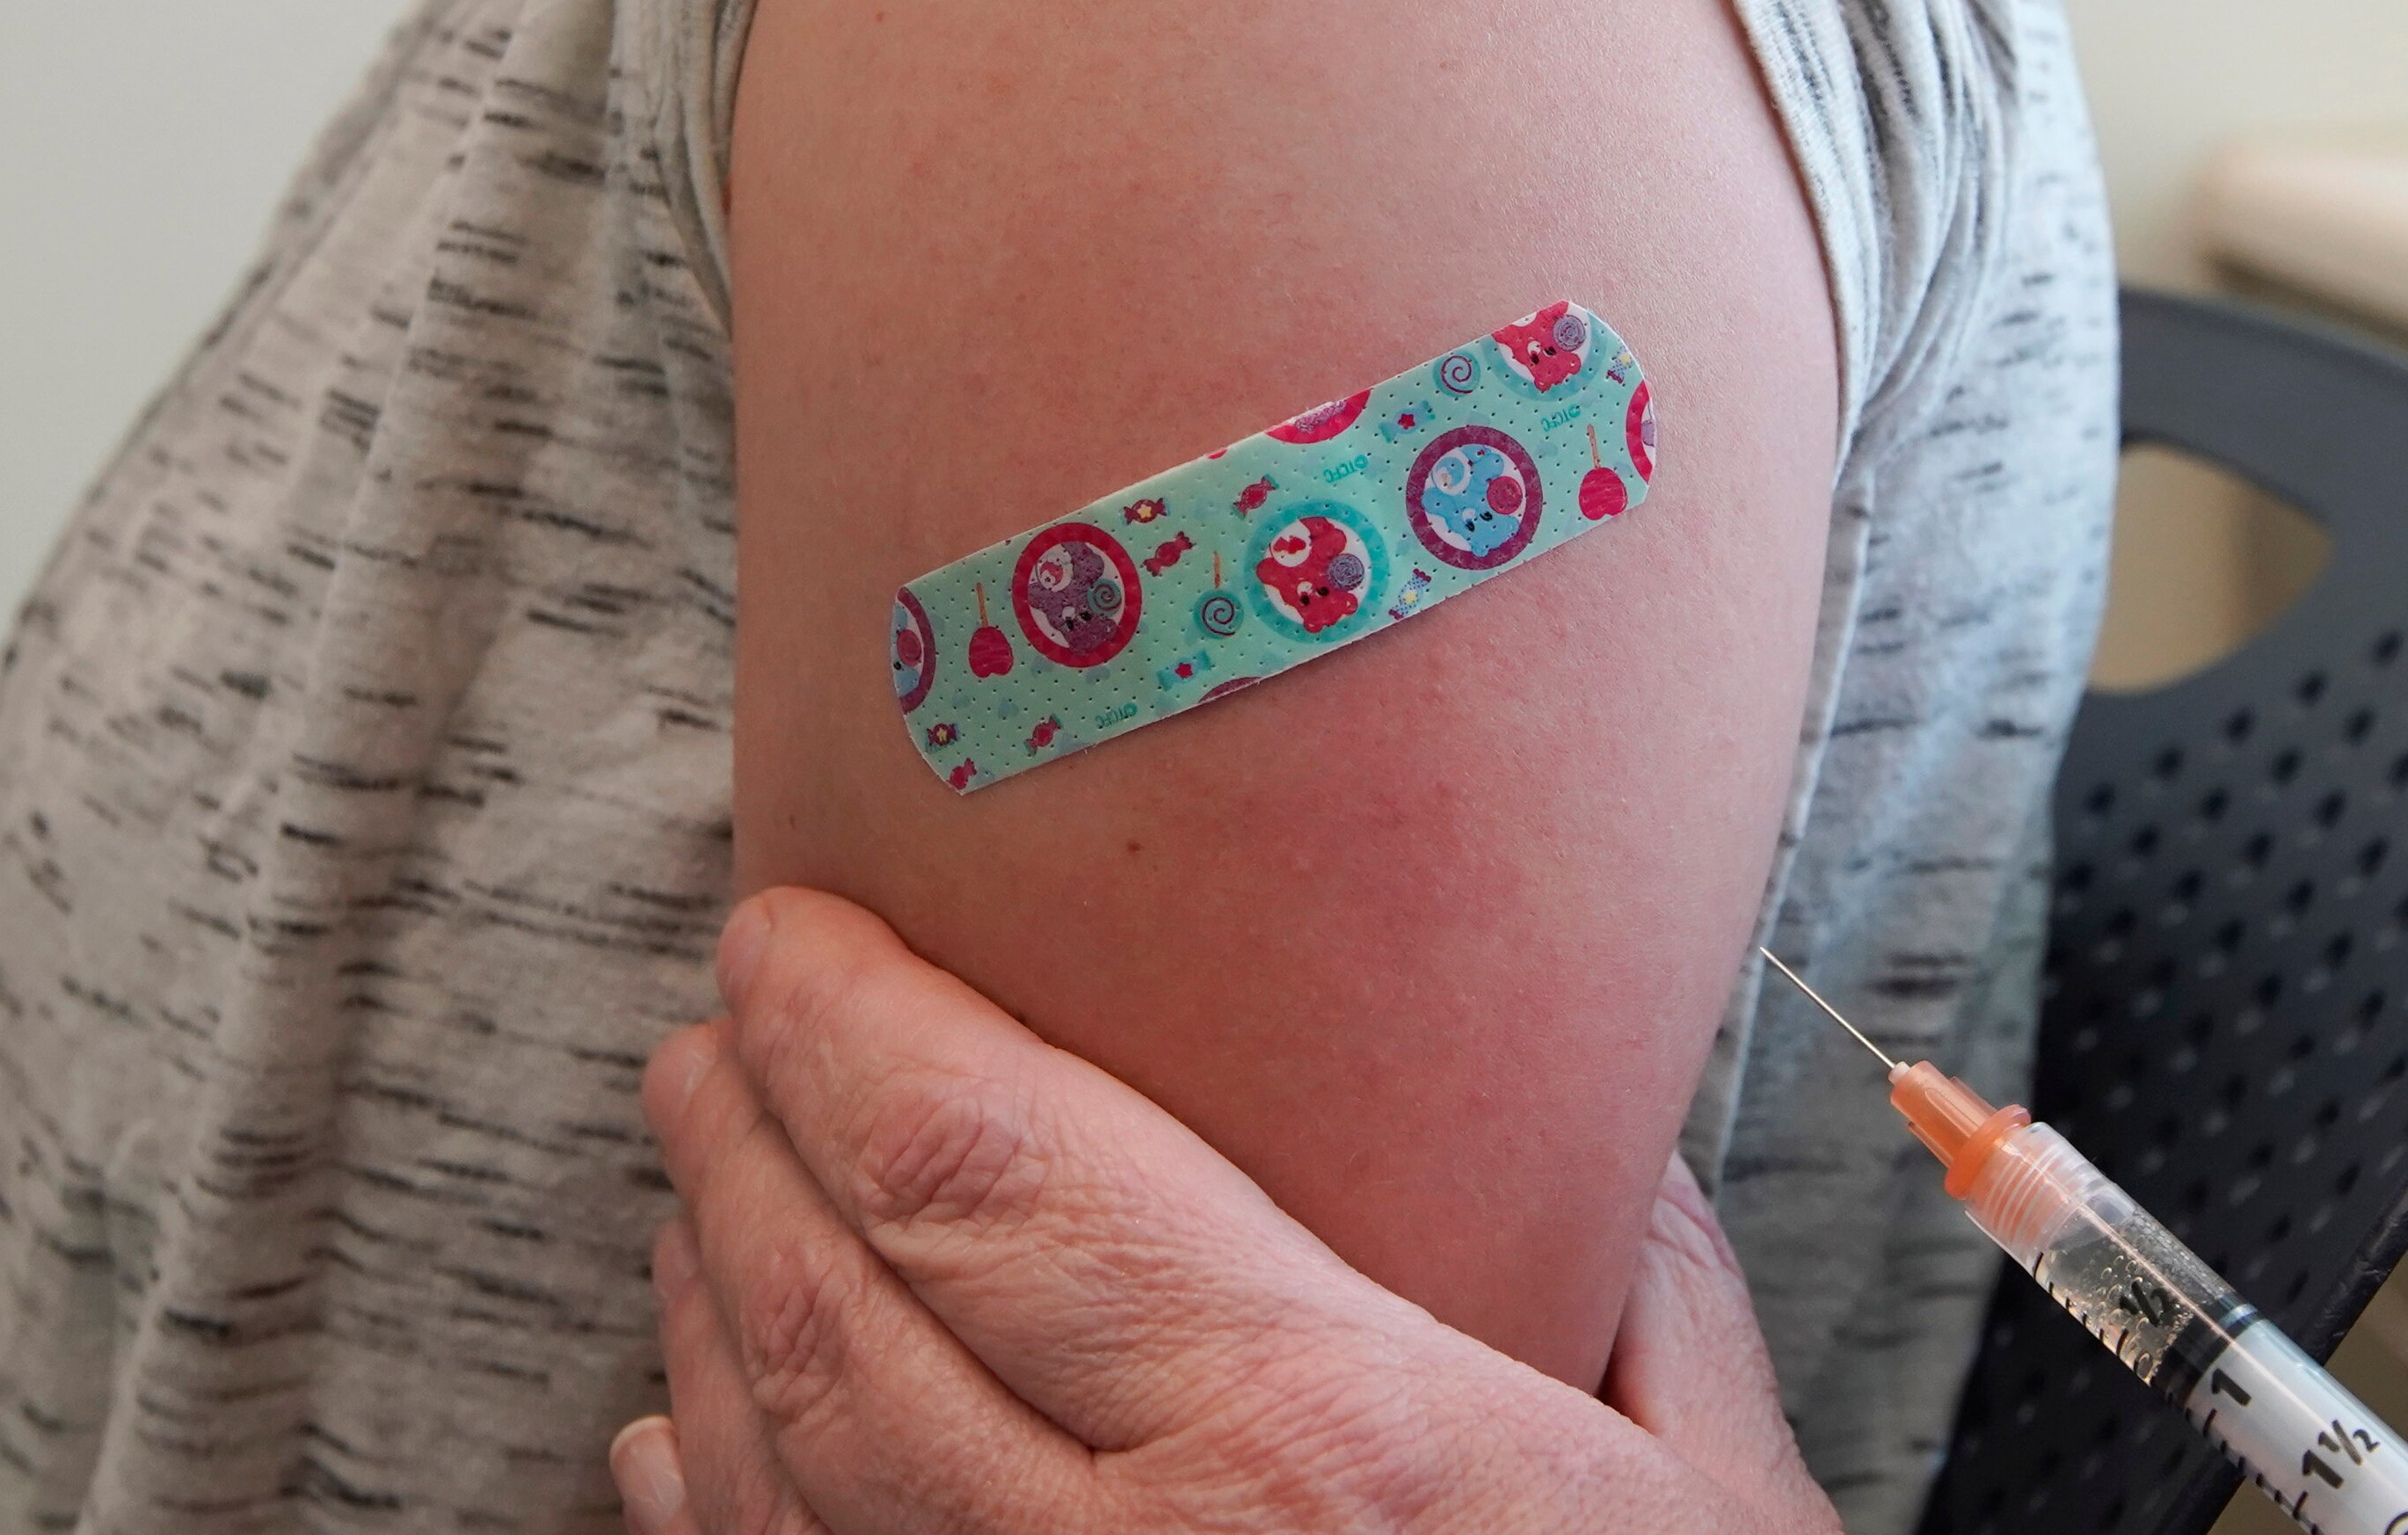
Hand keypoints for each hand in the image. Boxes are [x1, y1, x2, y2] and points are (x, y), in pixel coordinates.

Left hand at [617, 887, 1836, 1534]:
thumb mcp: (1727, 1511)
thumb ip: (1640, 1299)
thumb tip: (1593, 1143)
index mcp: (1309, 1443)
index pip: (978, 1168)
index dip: (841, 1021)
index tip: (784, 931)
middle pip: (833, 1307)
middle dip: (740, 1138)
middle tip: (717, 1034)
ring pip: (775, 1473)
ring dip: (705, 1304)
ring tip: (698, 1189)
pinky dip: (709, 1514)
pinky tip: (680, 1438)